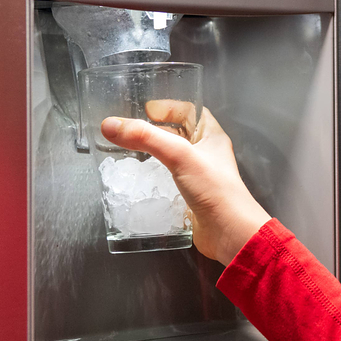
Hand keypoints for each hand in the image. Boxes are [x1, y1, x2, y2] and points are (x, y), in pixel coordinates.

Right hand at [101, 104, 271, 264]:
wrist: (229, 234)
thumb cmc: (215, 190)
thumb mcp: (179, 155)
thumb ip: (145, 138)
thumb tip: (110, 124)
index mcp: (212, 136)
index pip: (190, 110)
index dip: (169, 107)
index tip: (145, 110)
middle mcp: (206, 153)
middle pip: (178, 133)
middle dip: (155, 130)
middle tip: (131, 130)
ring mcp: (198, 176)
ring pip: (171, 157)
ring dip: (152, 154)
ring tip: (129, 152)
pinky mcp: (189, 196)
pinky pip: (168, 180)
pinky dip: (153, 177)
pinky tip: (139, 179)